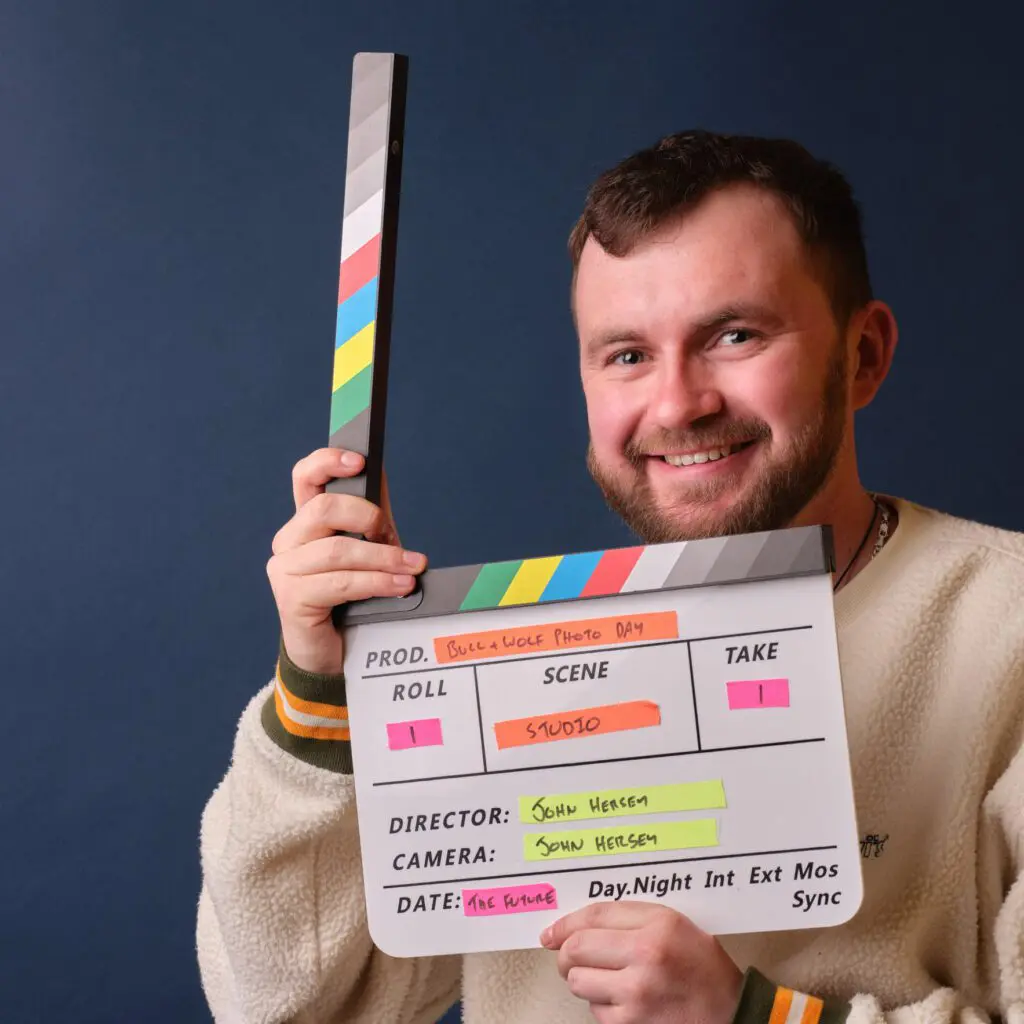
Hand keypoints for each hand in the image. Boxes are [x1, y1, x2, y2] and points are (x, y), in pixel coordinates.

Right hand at [266, 448, 426, 674]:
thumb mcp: (366, 548)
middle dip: (368, 518)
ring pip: (337, 550)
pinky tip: (400, 586)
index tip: (359, 460)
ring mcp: (284, 570)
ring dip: (383, 559)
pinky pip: (339, 583)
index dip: (327, 461)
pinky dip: (376, 583)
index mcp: (305, 522)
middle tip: (395, 537)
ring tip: (413, 569)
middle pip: (323, 509)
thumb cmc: (351, 597)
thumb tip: (379, 468)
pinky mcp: (291, 599)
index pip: (304, 477)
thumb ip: (370, 515)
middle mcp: (288, 541)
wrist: (335, 652)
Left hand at [541, 901, 742, 1023]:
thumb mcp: (673, 925)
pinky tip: (621, 998)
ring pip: (579, 981)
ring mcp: (637, 992)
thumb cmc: (701, 967)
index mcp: (658, 924)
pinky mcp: (632, 1022)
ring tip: (605, 978)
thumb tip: (575, 926)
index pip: (594, 915)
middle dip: (566, 954)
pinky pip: (595, 1009)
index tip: (552, 932)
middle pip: (577, 948)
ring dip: (583, 980)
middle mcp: (646, 955)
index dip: (566, 923)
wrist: (730, 1011)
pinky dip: (601, 1004)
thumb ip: (628, 918)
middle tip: (570, 957)